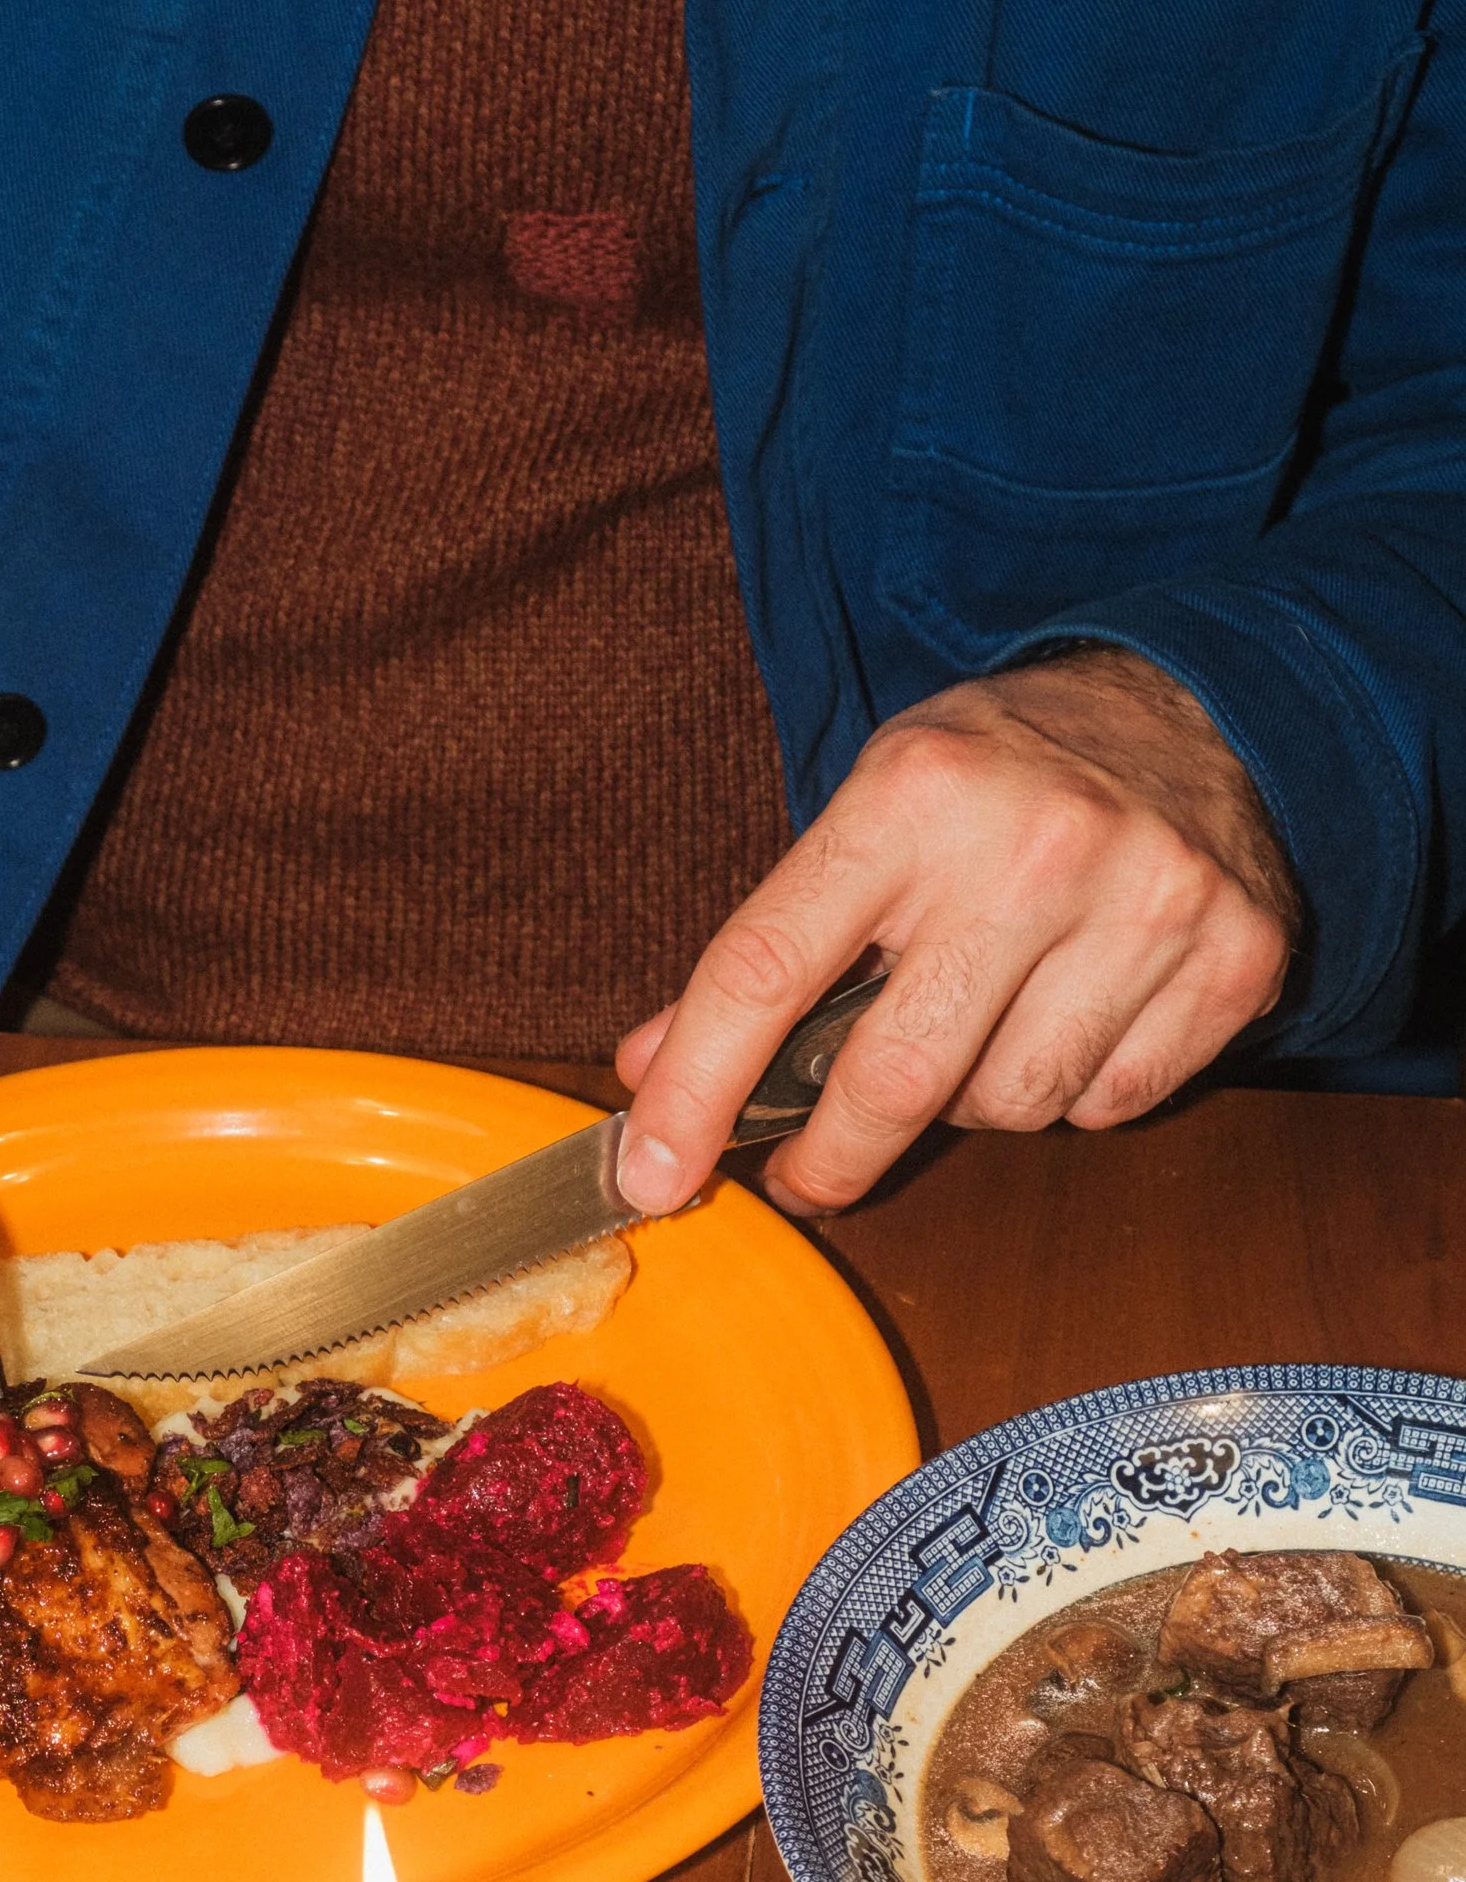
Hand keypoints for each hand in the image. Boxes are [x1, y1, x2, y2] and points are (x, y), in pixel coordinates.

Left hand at [614, 649, 1301, 1215]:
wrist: (1197, 707)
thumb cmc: (1001, 773)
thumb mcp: (868, 810)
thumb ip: (767, 942)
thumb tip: (651, 1072)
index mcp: (912, 795)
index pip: (766, 969)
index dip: (695, 1091)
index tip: (648, 1175)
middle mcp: (1034, 845)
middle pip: (894, 1077)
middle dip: (830, 1153)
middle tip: (806, 1174)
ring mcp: (1148, 903)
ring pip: (1007, 1107)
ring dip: (968, 1106)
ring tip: (976, 1031)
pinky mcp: (1232, 959)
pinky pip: (1107, 1105)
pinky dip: (1071, 1093)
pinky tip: (1070, 1018)